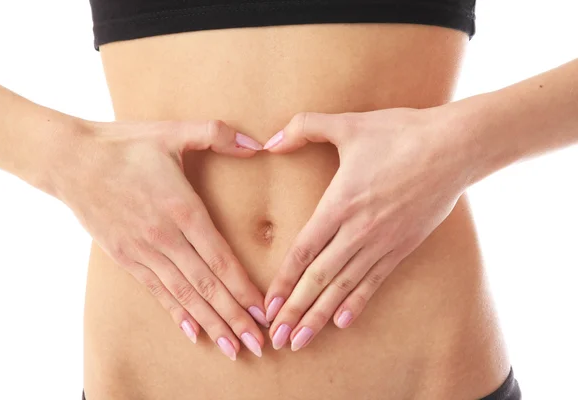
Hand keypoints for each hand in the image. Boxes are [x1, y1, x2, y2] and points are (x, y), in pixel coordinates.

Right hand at [51, 118, 267, 359]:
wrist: (70, 160)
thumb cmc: (125, 145)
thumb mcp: (173, 132)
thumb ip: (217, 135)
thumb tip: (256, 143)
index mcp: (182, 209)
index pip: (220, 259)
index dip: (244, 288)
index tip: (264, 310)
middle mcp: (165, 238)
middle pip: (206, 286)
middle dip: (234, 317)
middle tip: (258, 343)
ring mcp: (143, 251)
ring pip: (183, 295)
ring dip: (210, 323)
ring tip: (232, 347)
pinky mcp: (125, 258)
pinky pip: (156, 291)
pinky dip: (176, 313)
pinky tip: (193, 331)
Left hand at [262, 108, 471, 350]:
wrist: (455, 147)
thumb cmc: (400, 133)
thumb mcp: (348, 124)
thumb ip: (303, 128)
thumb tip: (269, 142)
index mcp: (340, 204)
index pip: (303, 251)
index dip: (284, 282)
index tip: (268, 307)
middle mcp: (359, 231)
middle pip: (319, 278)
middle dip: (295, 311)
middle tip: (276, 338)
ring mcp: (383, 242)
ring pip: (344, 287)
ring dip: (320, 316)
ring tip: (301, 341)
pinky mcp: (403, 246)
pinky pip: (376, 282)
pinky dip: (357, 303)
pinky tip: (343, 323)